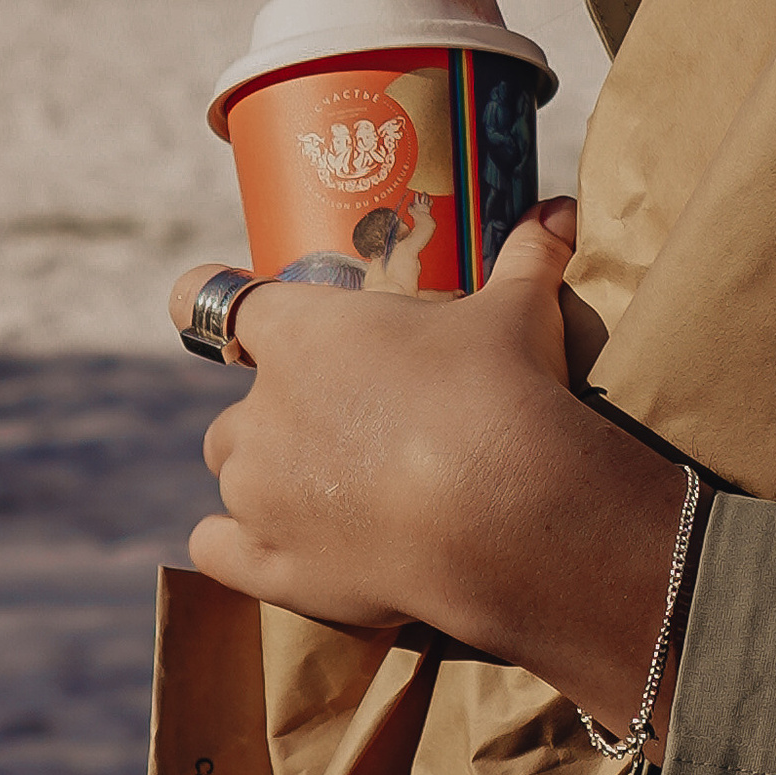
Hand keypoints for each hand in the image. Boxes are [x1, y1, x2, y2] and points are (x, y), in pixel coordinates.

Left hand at [167, 205, 694, 730]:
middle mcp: (260, 412)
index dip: (214, 300)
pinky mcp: (270, 564)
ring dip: (270, 483)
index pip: (214, 301)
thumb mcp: (521, 309)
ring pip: (234, 479)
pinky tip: (282, 548)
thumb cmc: (500, 391)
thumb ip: (530, 255)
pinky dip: (239, 548)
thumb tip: (561, 209)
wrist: (504, 509)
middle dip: (278, 420)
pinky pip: (216, 552)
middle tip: (346, 429)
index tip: (238, 321)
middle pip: (235, 413)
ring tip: (337, 495)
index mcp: (301, 334)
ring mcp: (257, 493)